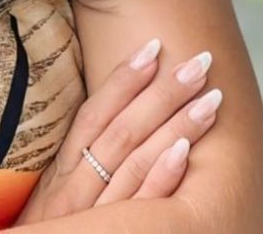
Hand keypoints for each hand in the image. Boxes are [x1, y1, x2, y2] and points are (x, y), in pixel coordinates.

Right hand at [14, 38, 220, 224]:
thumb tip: (106, 133)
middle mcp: (73, 189)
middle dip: (163, 90)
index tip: (153, 46)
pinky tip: (185, 149)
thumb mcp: (51, 207)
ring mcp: (92, 216)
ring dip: (175, 123)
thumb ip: (75, 173)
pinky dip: (161, 174)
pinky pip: (140, 205)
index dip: (123, 79)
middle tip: (200, 59)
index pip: (93, 114)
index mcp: (59, 175)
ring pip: (135, 159)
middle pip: (121, 129)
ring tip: (212, 95)